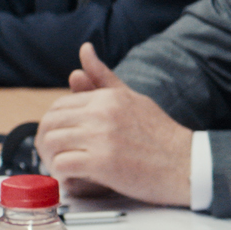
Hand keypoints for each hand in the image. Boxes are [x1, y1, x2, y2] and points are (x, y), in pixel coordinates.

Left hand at [34, 43, 192, 207]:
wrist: (186, 164)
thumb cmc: (161, 135)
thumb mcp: (132, 98)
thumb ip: (104, 77)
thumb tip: (84, 50)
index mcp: (107, 98)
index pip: (59, 105)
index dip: (52, 124)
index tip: (57, 138)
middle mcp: (102, 113)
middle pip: (50, 123)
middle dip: (45, 141)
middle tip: (52, 155)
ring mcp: (101, 137)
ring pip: (51, 143)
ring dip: (50, 158)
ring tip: (60, 167)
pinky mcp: (102, 163)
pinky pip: (62, 165)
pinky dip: (61, 174)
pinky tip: (71, 178)